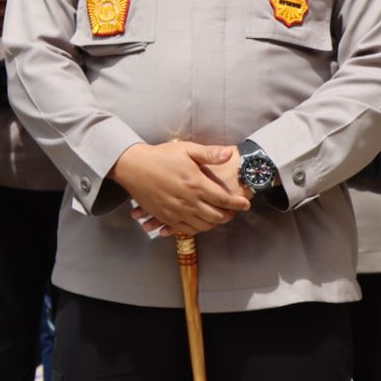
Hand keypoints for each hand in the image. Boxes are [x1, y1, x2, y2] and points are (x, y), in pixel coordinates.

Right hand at [110, 142, 250, 236]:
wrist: (134, 167)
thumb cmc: (162, 156)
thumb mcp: (187, 149)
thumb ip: (209, 154)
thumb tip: (229, 153)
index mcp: (196, 184)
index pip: (223, 199)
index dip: (237, 203)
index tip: (246, 204)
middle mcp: (188, 201)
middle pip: (216, 216)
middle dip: (229, 215)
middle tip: (233, 210)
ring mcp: (176, 212)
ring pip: (203, 226)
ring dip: (215, 223)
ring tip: (219, 216)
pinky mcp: (166, 217)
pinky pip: (186, 230)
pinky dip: (198, 229)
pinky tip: (201, 222)